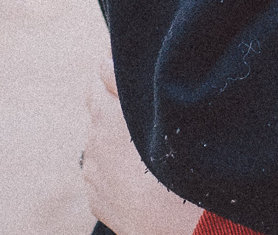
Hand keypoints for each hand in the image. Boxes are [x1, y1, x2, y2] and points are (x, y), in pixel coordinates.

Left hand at [84, 58, 204, 234]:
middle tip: (148, 118)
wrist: (185, 228)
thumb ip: (122, 82)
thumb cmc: (179, 169)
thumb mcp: (158, 116)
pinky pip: (105, 176)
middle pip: (99, 113)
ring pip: (102, 146)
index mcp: (104, 119)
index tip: (134, 82)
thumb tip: (103, 60)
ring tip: (148, 151)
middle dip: (117, 110)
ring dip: (118, 143)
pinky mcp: (99, 202)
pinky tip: (143, 176)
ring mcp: (94, 177)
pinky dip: (118, 171)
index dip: (115, 77)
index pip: (97, 80)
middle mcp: (92, 146)